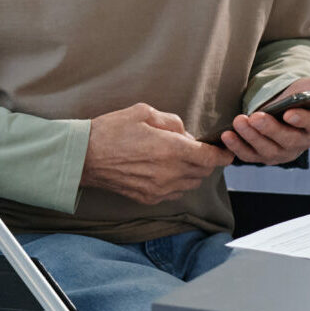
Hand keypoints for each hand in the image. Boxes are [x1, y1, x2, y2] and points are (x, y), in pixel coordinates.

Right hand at [80, 103, 235, 204]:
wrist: (84, 157)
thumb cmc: (110, 131)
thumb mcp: (141, 112)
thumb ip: (171, 121)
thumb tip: (185, 134)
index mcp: (171, 149)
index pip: (211, 157)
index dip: (223, 154)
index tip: (225, 151)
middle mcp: (171, 172)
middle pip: (203, 171)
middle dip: (204, 160)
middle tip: (193, 149)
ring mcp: (161, 188)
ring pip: (191, 183)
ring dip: (191, 172)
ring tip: (175, 159)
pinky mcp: (149, 198)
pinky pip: (175, 192)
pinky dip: (176, 182)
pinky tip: (162, 171)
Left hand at [221, 76, 309, 165]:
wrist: (284, 103)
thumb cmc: (303, 95)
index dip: (302, 120)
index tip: (289, 113)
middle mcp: (301, 142)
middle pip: (287, 141)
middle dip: (270, 130)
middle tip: (255, 117)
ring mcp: (281, 151)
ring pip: (267, 150)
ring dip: (251, 137)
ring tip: (239, 121)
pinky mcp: (262, 154)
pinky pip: (250, 155)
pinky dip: (238, 147)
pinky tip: (228, 136)